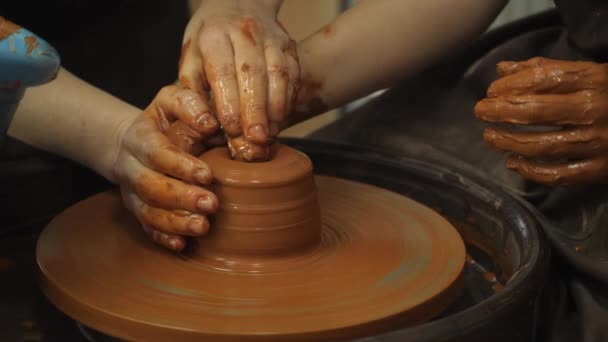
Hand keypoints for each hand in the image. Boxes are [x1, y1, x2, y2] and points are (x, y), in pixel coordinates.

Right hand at [111, 85, 219, 250]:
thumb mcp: (173, 100)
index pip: (157, 153)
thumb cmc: (165, 118)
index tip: (207, 175)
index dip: (180, 166)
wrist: (132, 140)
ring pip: (148, 211)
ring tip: (203, 227)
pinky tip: (182, 244)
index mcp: (140, 138)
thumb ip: (190, 105)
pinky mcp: (138, 210)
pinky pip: (147, 228)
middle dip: (181, 198)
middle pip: (151, 186)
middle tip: (212, 204)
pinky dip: (163, 237)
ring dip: (176, 221)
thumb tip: (211, 122)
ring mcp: (132, 192)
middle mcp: (131, 167)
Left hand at [179, 0, 298, 159]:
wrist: (239, 3)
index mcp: (215, 35)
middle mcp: (245, 32)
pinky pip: (293, 73)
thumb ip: (193, 86)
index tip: (232, 129)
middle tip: (255, 139)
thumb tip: (203, 120)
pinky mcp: (289, 45)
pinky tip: (281, 119)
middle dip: (256, 110)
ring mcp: (271, 37)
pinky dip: (288, 99)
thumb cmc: (210, 36)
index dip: (229, 103)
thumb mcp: (191, 54)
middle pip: (253, 74)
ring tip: (270, 134)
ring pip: (278, 74)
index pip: (224, 71)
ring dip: (276, 108)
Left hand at [475, 57, 607, 185]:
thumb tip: (502, 69)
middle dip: (502, 112)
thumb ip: (544, 70)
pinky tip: (513, 163)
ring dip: (509, 142)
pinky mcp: (600, 169)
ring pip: (544, 145)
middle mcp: (596, 109)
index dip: (512, 85)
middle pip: (538, 112)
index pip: (544, 79)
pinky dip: (532, 171)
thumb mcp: (587, 74)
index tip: (491, 90)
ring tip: (490, 137)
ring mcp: (599, 142)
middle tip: (480, 112)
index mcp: (594, 80)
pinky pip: (560, 175)